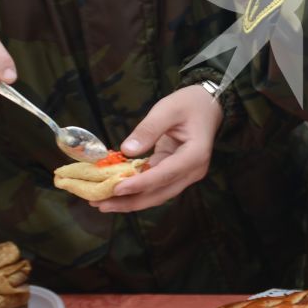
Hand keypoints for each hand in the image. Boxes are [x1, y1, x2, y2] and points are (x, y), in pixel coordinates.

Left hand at [100, 84, 223, 212]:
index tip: (116, 188)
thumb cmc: (189, 104)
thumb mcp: (168, 109)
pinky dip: (136, 191)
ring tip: (102, 203)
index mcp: (195, 155)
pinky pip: (155, 187)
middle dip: (129, 201)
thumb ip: (148, 129)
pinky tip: (115, 193)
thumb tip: (126, 150)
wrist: (208, 105)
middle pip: (160, 193)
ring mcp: (186, 175)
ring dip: (130, 201)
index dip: (140, 184)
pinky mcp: (176, 174)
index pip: (164, 175)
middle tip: (100, 204)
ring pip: (157, 195)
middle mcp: (193, 171)